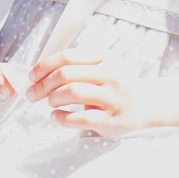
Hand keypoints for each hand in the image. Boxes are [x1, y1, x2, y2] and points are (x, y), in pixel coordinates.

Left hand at [27, 50, 159, 136]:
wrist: (147, 104)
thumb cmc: (117, 84)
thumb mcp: (103, 66)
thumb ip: (78, 66)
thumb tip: (39, 73)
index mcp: (105, 59)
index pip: (68, 57)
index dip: (44, 66)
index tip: (31, 76)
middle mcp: (110, 75)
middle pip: (66, 74)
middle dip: (43, 84)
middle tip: (32, 94)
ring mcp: (112, 98)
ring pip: (72, 93)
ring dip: (53, 98)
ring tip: (50, 103)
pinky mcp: (111, 120)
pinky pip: (80, 118)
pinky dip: (62, 118)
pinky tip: (56, 116)